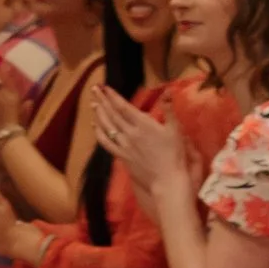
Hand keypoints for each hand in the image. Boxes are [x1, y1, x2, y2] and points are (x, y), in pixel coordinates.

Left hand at [95, 84, 191, 205]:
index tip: (105, 87)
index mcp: (143, 125)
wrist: (167, 180)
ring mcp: (124, 145)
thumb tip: (168, 90)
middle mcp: (130, 133)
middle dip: (102, 100)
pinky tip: (95, 126)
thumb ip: (169, 109)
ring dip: (99, 114)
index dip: (113, 96)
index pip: (123, 107)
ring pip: (107, 127)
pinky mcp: (122, 156)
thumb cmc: (174, 155)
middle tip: (94, 89)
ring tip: (93, 103)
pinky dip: (99, 133)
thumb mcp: (175, 130)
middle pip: (112, 114)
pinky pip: (106, 143)